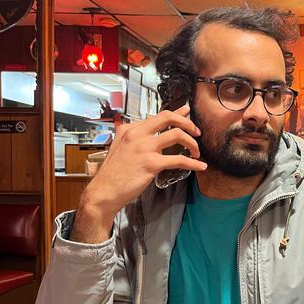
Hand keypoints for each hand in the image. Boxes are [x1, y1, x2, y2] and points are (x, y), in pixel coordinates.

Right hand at [71, 103, 206, 242]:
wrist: (104, 192)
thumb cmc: (114, 174)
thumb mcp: (121, 148)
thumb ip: (135, 138)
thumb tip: (152, 132)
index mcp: (130, 129)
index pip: (159, 115)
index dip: (177, 113)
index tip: (188, 112)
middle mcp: (137, 134)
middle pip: (169, 117)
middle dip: (188, 122)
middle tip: (197, 132)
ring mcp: (144, 148)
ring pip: (177, 135)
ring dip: (192, 143)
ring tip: (197, 152)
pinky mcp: (150, 163)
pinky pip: (179, 160)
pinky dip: (193, 163)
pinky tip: (200, 167)